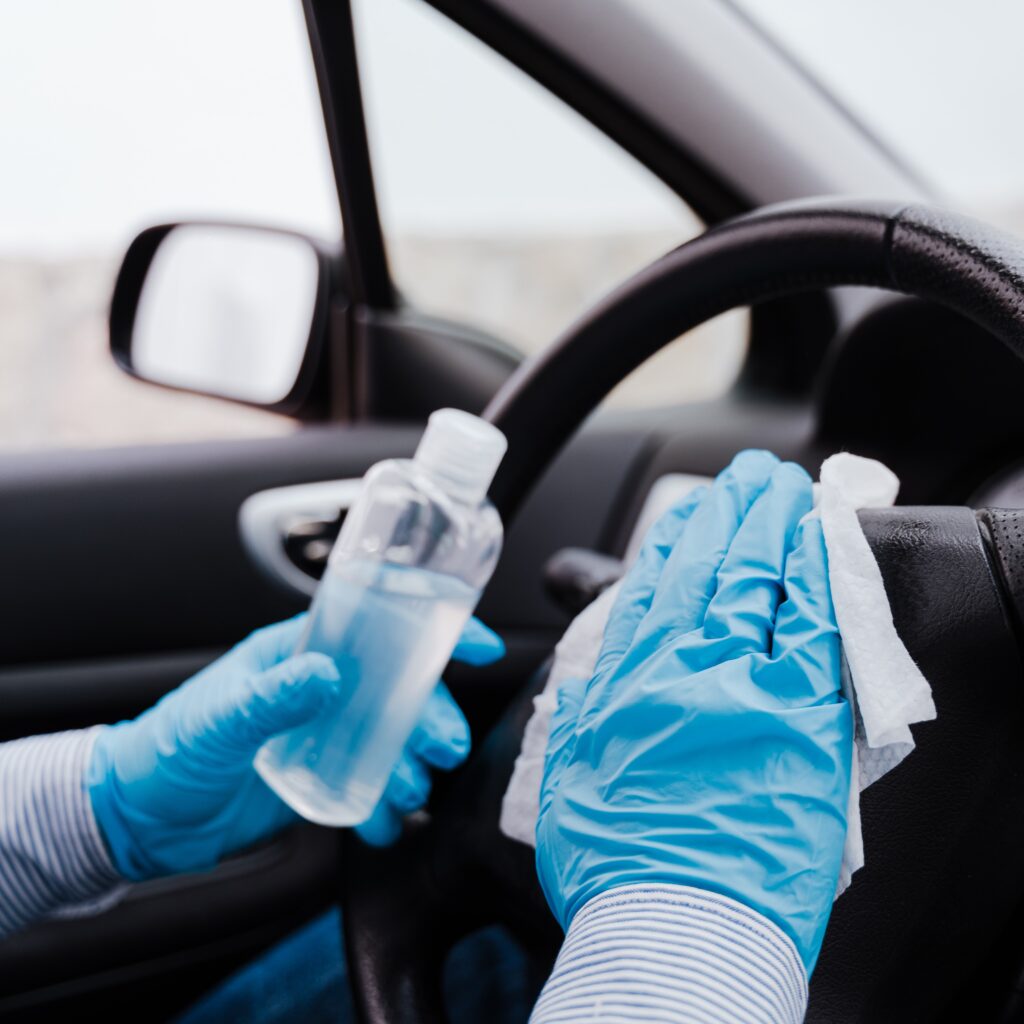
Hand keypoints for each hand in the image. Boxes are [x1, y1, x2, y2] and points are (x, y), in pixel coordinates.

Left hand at [88, 614, 502, 878]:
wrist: (140, 820)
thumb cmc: (169, 751)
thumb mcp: (220, 721)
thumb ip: (272, 697)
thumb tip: (328, 675)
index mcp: (298, 653)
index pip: (376, 629)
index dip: (431, 632)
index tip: (476, 646)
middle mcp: (321, 688)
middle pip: (398, 691)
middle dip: (431, 716)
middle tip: (444, 749)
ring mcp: (324, 733)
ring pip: (391, 739)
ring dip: (412, 764)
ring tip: (410, 792)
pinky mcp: (320, 776)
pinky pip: (368, 783)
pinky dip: (383, 805)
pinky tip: (385, 823)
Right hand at [536, 449, 852, 973]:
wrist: (670, 925)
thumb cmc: (616, 861)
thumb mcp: (576, 769)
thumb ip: (590, 704)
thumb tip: (599, 668)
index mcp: (628, 678)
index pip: (656, 584)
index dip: (677, 537)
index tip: (693, 509)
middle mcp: (682, 667)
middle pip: (712, 568)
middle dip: (732, 512)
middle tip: (750, 476)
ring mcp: (743, 686)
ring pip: (760, 583)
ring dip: (773, 527)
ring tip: (784, 491)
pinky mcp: (801, 718)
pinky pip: (813, 629)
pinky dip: (816, 579)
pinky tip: (821, 546)